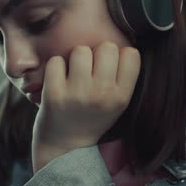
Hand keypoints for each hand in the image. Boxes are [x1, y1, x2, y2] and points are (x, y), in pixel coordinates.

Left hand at [31, 41, 140, 171]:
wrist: (64, 147)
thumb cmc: (92, 117)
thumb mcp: (116, 103)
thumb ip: (122, 76)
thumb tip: (123, 38)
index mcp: (121, 96)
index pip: (131, 53)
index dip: (118, 54)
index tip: (109, 65)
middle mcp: (102, 95)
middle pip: (106, 46)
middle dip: (96, 52)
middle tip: (88, 68)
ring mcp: (78, 94)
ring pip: (80, 49)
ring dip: (74, 57)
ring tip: (73, 73)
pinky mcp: (54, 95)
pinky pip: (56, 61)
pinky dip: (55, 67)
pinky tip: (58, 79)